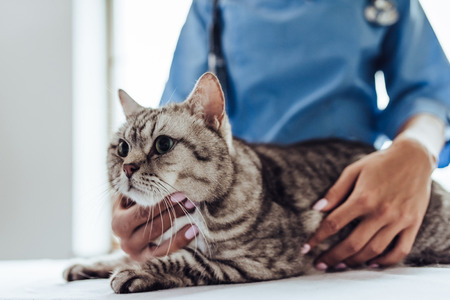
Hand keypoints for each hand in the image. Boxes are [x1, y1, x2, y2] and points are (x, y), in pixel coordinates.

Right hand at [111, 193, 197, 260]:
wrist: (126, 227)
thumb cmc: (130, 206)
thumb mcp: (128, 197)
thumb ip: (135, 188)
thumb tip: (139, 169)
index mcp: (118, 223)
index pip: (142, 212)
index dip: (162, 203)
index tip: (180, 193)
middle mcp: (125, 241)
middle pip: (153, 226)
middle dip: (173, 211)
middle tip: (190, 200)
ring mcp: (136, 253)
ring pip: (160, 239)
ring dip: (180, 225)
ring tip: (193, 212)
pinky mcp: (148, 259)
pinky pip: (166, 251)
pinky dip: (181, 240)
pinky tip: (194, 230)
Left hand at [303, 137, 434, 269]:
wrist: (414, 157)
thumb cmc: (379, 163)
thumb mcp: (353, 170)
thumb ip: (335, 191)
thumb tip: (316, 208)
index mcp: (363, 198)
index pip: (334, 224)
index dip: (317, 238)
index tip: (305, 248)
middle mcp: (381, 212)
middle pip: (352, 244)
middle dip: (332, 257)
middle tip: (319, 264)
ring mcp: (399, 220)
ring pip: (374, 250)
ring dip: (354, 262)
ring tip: (339, 266)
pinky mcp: (413, 224)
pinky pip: (400, 250)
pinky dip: (385, 261)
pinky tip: (370, 263)